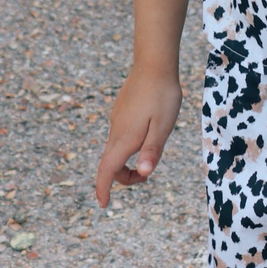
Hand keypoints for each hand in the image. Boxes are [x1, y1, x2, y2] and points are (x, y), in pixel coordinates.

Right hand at [95, 66, 182, 207]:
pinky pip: (120, 134)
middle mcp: (116, 130)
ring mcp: (117, 119)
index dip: (103, 189)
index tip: (104, 205)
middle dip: (124, 176)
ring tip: (153, 147)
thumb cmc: (162, 96)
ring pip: (116, 148)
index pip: (106, 170)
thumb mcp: (163, 127)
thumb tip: (143, 173)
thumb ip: (152, 151)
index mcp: (125, 138)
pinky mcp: (122, 110)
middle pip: (111, 163)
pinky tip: (148, 130)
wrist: (155, 63)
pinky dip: (128, 144)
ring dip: (128, 159)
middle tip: (147, 174)